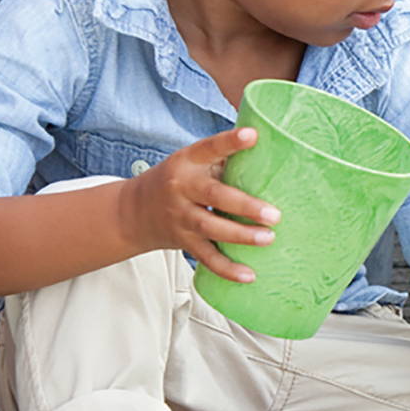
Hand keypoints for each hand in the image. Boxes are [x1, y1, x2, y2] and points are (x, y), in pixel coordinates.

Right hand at [120, 127, 279, 283]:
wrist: (134, 210)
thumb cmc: (178, 180)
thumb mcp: (192, 162)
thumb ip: (223, 159)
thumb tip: (271, 155)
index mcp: (188, 162)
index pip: (209, 148)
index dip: (230, 142)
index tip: (252, 136)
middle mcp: (182, 188)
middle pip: (214, 196)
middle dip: (245, 205)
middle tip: (275, 215)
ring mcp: (181, 217)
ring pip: (211, 228)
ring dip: (241, 236)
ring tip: (268, 238)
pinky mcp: (184, 241)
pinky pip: (206, 257)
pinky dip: (227, 269)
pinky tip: (249, 275)